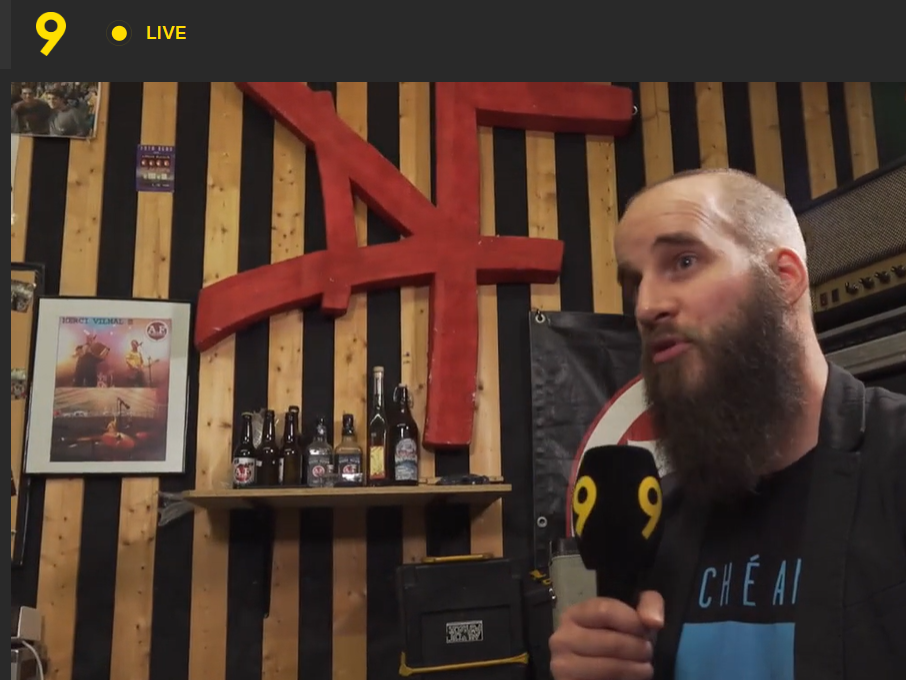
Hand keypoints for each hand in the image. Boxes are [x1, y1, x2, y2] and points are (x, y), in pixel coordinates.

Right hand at [549, 591, 664, 679]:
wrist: (600, 672)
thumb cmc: (618, 640)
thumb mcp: (633, 617)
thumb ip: (649, 604)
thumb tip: (654, 621)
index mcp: (573, 615)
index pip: (604, 610)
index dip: (632, 621)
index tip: (646, 631)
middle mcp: (562, 639)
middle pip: (611, 641)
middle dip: (638, 648)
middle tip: (647, 653)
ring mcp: (563, 666)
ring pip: (609, 667)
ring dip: (635, 669)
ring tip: (644, 668)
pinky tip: (629, 678)